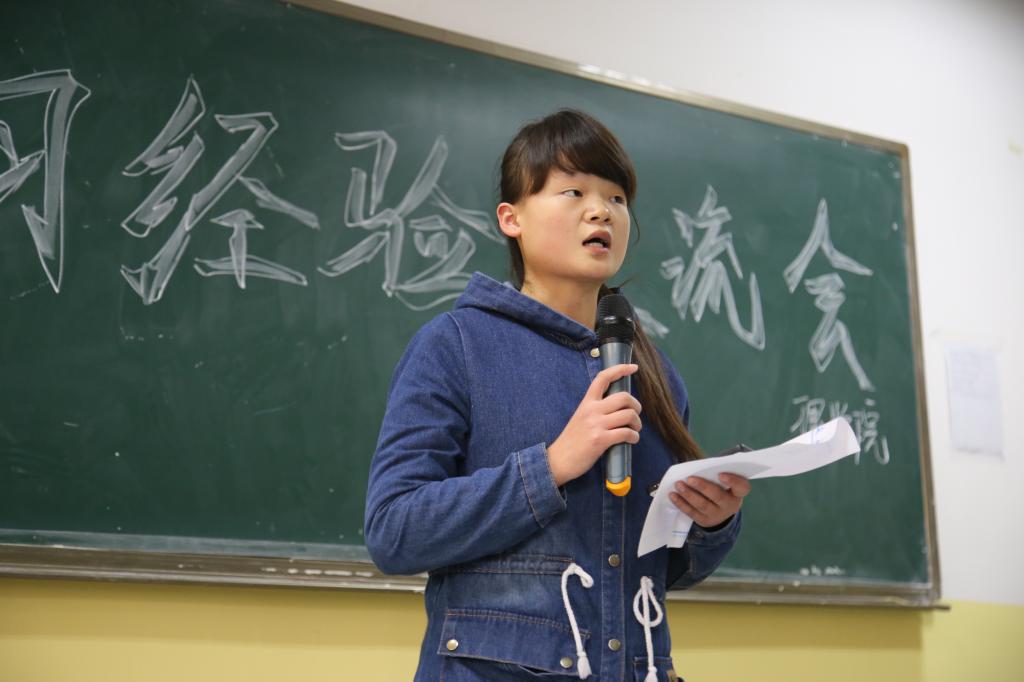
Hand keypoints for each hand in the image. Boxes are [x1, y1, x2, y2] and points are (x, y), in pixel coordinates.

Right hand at [547, 364, 641, 486]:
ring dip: (637, 423)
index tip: (633, 367)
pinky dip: (634, 437)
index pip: (603, 378)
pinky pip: (626, 433)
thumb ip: (596, 409)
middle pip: (624, 397)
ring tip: (634, 429)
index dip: (620, 369)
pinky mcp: (600, 440)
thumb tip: (617, 407)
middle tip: (635, 414)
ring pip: (628, 414)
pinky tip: (631, 440)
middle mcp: (592, 410)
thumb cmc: (571, 441)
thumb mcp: (580, 417)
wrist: (558, 460)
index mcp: (586, 402)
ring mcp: (596, 425)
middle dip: (636, 405)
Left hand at [669, 473, 750, 528]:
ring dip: (689, 494)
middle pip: (717, 496)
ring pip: (702, 505)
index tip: (720, 474)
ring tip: (678, 485)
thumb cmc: (720, 489)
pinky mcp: (704, 520)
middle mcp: (729, 505)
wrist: (719, 512)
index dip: (733, 481)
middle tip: (690, 478)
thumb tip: (697, 467)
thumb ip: (715, 474)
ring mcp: (716, 515)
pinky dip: (681, 503)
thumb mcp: (724, 483)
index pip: (742, 487)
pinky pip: (691, 512)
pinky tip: (673, 495)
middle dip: (703, 487)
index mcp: (737, 493)